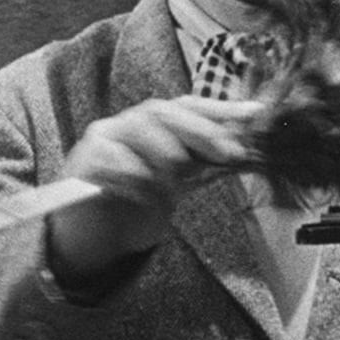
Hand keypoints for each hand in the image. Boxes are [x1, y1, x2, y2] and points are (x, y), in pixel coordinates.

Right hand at [46, 95, 261, 287]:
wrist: (96, 235)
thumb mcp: (182, 181)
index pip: (189, 105)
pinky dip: (139, 179)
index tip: (254, 112)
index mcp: (155, 122)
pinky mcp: (86, 157)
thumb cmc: (141, 202)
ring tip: (175, 185)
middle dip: (201, 130)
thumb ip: (208, 162)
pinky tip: (148, 196)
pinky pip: (119, 160)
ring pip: (141, 129)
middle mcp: (129, 121)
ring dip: (167, 157)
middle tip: (228, 154)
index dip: (221, 108)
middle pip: (165, 111)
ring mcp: (105, 135)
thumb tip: (246, 150)